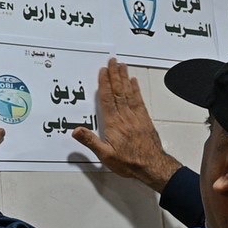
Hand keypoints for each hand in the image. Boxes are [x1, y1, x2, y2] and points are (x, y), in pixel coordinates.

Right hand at [72, 58, 181, 192]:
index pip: (107, 99)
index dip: (104, 84)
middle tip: (112, 61)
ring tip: (122, 65)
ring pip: (129, 93)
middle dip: (115, 75)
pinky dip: (136, 90)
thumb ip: (90, 141)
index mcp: (113, 123)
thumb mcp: (105, 155)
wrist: (152, 166)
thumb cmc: (128, 162)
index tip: (103, 71)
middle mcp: (125, 116)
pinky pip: (139, 101)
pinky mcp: (144, 119)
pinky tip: (134, 81)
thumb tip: (75, 130)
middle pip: (118, 92)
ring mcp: (136, 116)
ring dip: (125, 78)